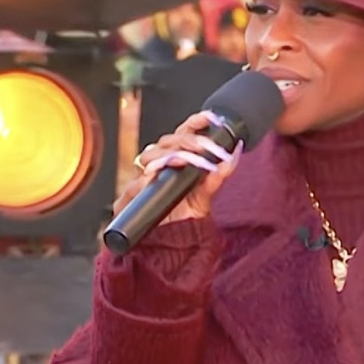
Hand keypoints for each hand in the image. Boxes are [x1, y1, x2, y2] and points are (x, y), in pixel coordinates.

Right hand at [114, 110, 242, 224]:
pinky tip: (157, 175)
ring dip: (170, 156)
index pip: (182, 133)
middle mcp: (156, 165)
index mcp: (173, 159)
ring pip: (149, 157)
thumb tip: (234, 153)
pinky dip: (147, 179)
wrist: (169, 246)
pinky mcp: (129, 200)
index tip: (211, 117)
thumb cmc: (183, 215)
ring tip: (188, 160)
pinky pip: (135, 185)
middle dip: (188, 141)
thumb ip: (217, 176)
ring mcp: (142, 181)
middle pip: (166, 142)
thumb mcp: (205, 195)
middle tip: (207, 147)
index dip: (194, 122)